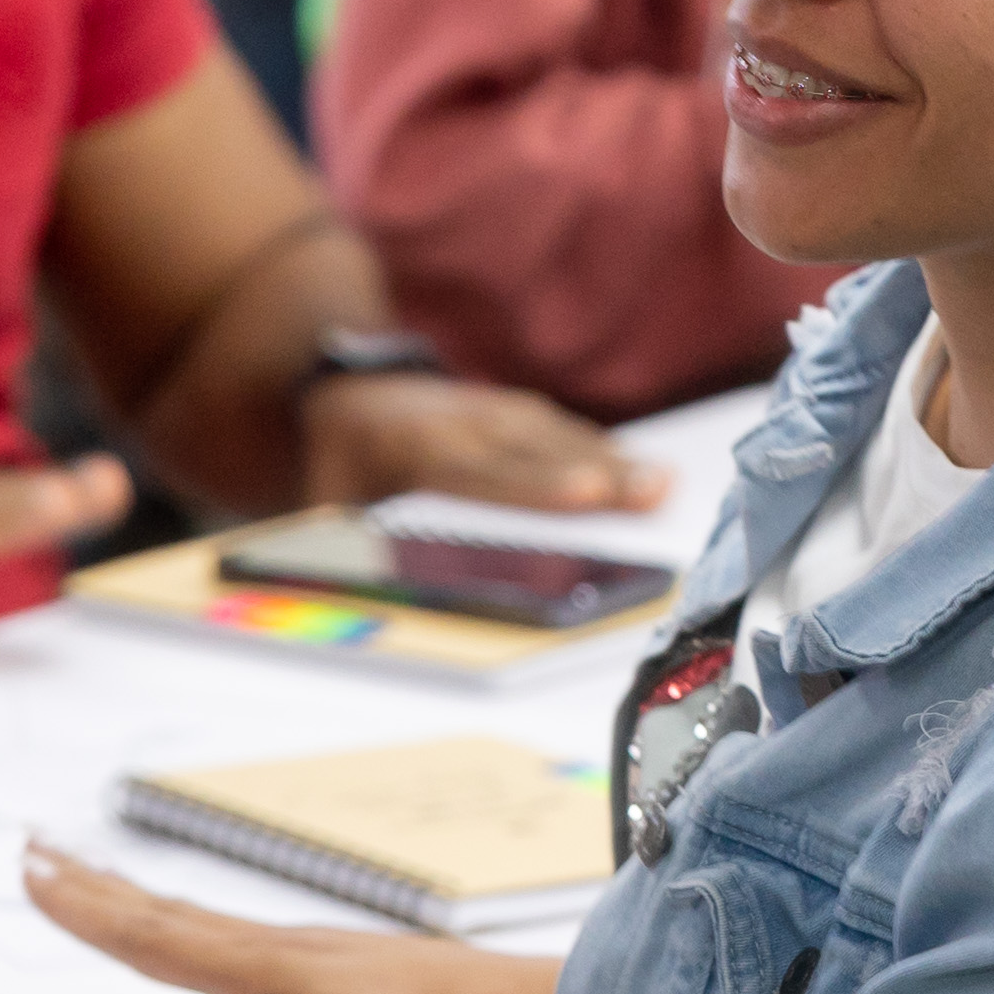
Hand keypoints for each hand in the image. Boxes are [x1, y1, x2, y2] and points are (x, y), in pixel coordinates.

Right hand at [22, 841, 570, 993]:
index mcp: (268, 974)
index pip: (155, 937)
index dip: (87, 910)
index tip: (28, 870)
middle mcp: (284, 951)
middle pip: (170, 914)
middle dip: (98, 888)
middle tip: (34, 852)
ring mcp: (317, 955)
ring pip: (206, 924)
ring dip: (142, 903)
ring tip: (96, 886)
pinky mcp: (347, 970)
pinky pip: (245, 941)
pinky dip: (199, 931)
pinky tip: (209, 947)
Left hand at [302, 371, 664, 516]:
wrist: (351, 388)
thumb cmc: (340, 465)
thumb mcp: (326, 506)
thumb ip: (350, 546)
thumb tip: (369, 605)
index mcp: (416, 449)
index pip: (484, 471)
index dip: (538, 485)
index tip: (586, 493)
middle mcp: (464, 423)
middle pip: (540, 454)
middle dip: (600, 475)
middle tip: (656, 494)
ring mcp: (495, 411)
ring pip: (561, 439)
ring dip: (615, 463)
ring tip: (667, 487)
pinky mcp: (517, 410)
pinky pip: (565, 433)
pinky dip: (605, 452)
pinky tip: (644, 473)